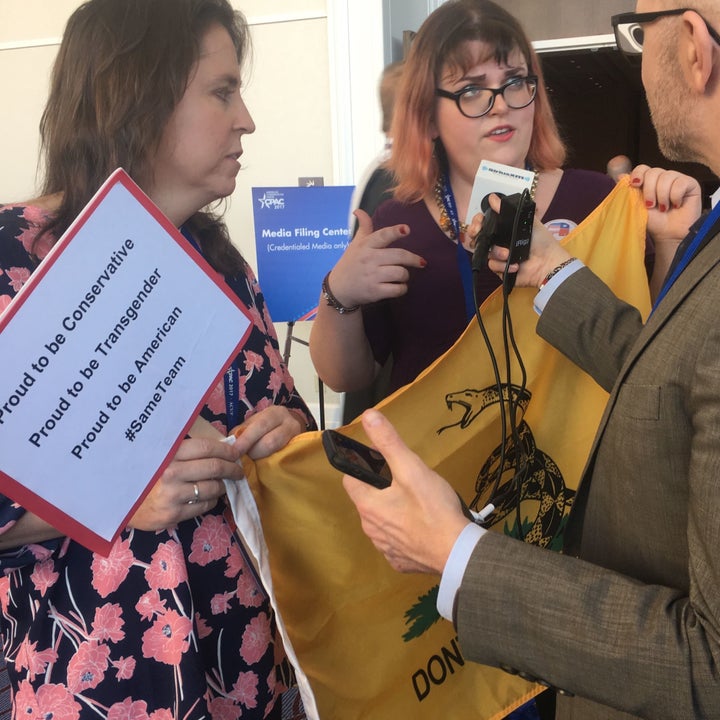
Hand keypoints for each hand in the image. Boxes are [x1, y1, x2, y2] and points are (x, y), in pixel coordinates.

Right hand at [129, 436, 243, 530]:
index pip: (206, 448)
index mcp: (168, 454)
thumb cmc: (141, 474)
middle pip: (214, 467)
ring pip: (212, 488)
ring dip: (222, 486)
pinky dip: (211, 500)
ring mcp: (172, 495)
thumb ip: (182, 449)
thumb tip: (218, 444)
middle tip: (238, 470)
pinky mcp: (173, 514)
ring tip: (223, 484)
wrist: (116, 502)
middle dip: (232, 468)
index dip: (226, 450)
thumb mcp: (157, 455)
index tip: (236, 452)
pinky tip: (209, 496)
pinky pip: (203, 506)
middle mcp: (171, 473)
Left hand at [229, 404, 304, 459]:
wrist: (289, 428)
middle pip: (270, 441)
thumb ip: (242, 431)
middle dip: (254, 452)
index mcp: (275, 413)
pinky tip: (262, 466)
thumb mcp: (255, 422)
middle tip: (244, 459)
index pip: (260, 426)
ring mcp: (296, 438)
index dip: (246, 440)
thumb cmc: (267, 426)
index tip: (235, 452)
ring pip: (277, 452)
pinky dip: (270, 464)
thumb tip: (230, 444)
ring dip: (261, 459)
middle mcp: (289, 423)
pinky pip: (283, 460)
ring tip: (252, 462)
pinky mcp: (298, 451)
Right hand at [325, 209, 425, 307]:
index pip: (382, 236)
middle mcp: (369, 259)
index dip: (395, 232)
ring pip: (400, 273)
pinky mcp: (374, 292)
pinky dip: (402, 289)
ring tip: (402, 276)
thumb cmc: (350, 264)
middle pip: (399, 255)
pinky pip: (397, 289)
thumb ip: (363, 228)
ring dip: (406, 275)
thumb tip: (359, 210)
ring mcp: (371, 276)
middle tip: (421, 262)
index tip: (407, 229)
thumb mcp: (355, 245)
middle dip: (413, 259)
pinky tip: (399, 287)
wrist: (339, 289)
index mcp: (366, 245)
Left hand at [342, 409, 470, 573]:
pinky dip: (405, 532)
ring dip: (393, 511)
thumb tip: (369, 416)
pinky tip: (422, 526)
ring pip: (382, 521)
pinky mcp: (400, 561)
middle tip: (408, 480)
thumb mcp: (411, 468)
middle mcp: (370, 528)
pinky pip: (396, 542)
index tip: (384, 462)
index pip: (351, 479)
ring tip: (418, 502)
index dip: (364, 467)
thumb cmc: (433, 508)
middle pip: (368, 500)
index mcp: (368, 504)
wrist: (457, 552)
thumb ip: (389, 442)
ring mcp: (384, 547)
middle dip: (382, 488)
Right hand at [475, 195, 570, 288]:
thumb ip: (508, 210)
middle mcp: (499, 241)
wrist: (547, 262)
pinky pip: (492, 265)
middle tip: (477, 234)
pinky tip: (515, 265)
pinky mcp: (500, 269)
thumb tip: (492, 197)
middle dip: (475, 234)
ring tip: (508, 255)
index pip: (485, 223)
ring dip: (497, 252)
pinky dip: (502, 265)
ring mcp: (499, 256)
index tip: (479, 223)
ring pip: (486, 252)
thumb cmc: (540, 241)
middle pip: (479, 237)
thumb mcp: (525, 221)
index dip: (478, 222)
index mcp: (505, 229)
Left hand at [629, 165, 701, 246]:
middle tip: (651, 206)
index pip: (643, 168)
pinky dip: (675, 196)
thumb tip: (620, 176)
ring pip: (667, 176)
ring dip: (662, 196)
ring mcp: (677, 179)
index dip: (638, 174)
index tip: (635, 185)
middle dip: (649, 191)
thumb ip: (629, 192)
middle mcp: (663, 177)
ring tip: (664, 208)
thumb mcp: (637, 207)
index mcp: (649, 181)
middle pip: (653, 172)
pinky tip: (676, 205)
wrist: (668, 234)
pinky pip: (680, 182)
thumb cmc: (653, 222)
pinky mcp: (691, 184)